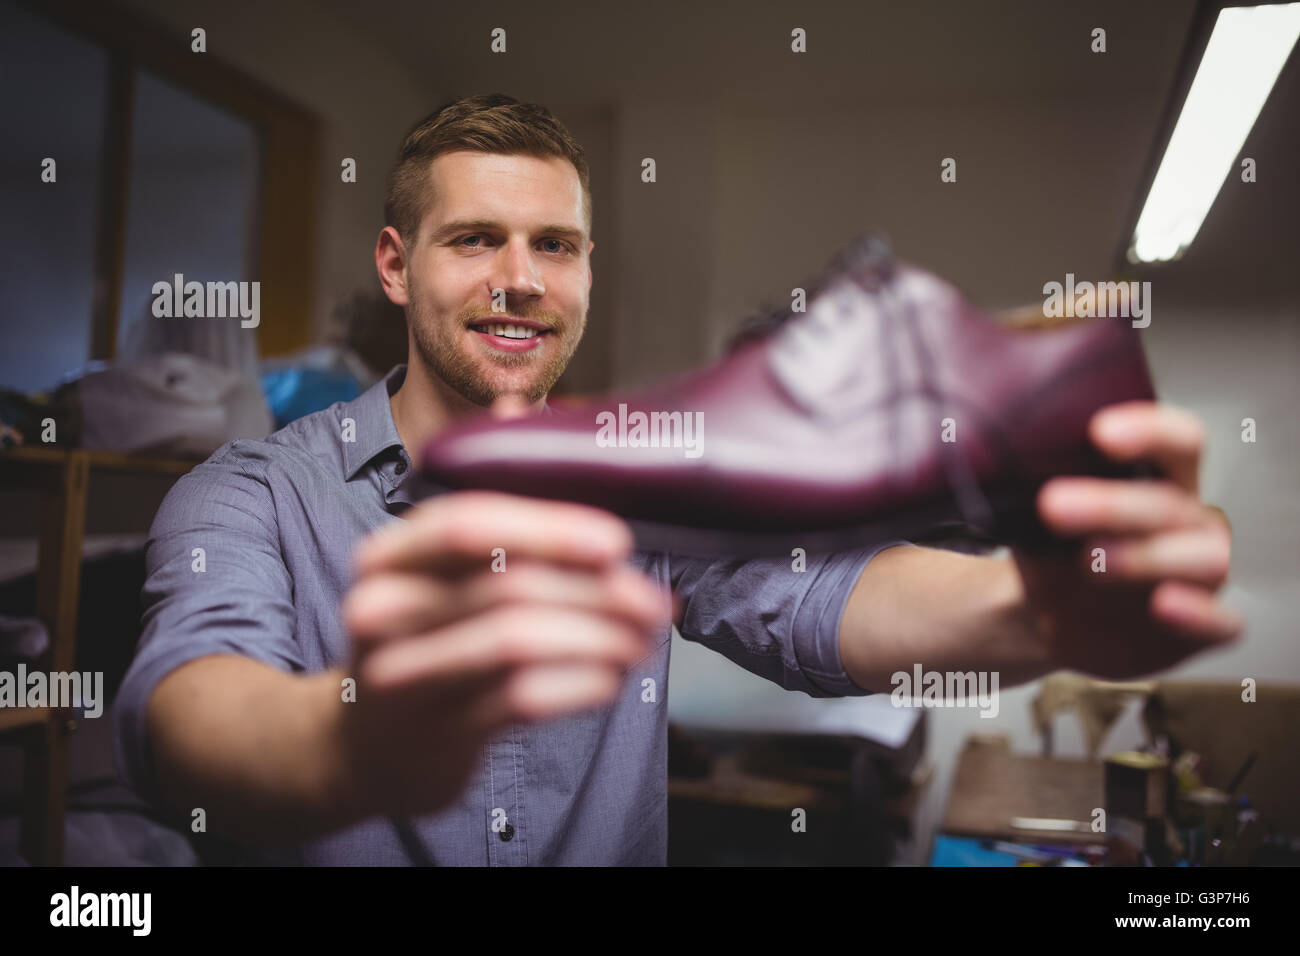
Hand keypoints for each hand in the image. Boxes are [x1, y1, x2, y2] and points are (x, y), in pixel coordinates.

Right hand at [333, 489, 670, 818]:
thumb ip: (511, 554)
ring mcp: (404, 676)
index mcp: (389, 557)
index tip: (613, 544)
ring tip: (640, 643)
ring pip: (519, 641)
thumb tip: (614, 552)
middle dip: (596, 592)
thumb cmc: (425, 648)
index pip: (469, 525)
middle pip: (508, 585)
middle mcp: (383, 610)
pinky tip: (610, 680)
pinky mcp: (436, 733)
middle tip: (651, 605)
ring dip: (598, 638)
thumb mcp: (442, 587)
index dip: (549, 529)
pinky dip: (580, 684)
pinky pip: (522, 699)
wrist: (363, 749)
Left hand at [1012, 401, 1241, 678]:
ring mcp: (1201, 574)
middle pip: (1170, 503)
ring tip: (1092, 560)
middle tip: (1052, 505)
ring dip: (1147, 557)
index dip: (1150, 432)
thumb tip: (994, 461)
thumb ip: (1033, 485)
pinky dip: (1200, 615)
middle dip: (1112, 504)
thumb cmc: (1060, 551)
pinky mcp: (1203, 625)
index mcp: (1163, 480)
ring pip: (1203, 559)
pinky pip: (1223, 623)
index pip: (1177, 442)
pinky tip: (1165, 605)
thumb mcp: (1040, 515)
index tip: (1100, 432)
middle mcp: (1189, 521)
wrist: (1059, 618)